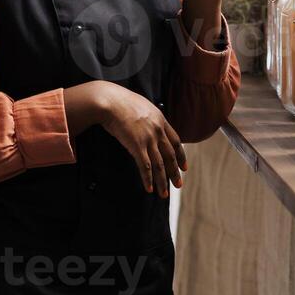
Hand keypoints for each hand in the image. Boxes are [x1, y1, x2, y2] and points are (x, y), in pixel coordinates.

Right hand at [64, 81, 185, 195]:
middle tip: (178, 185)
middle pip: (170, 156)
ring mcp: (149, 139)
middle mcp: (158, 130)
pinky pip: (145, 167)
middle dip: (175, 172)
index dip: (181, 156)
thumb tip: (146, 123)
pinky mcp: (137, 146)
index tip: (184, 167)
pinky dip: (148, 179)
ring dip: (162, 181)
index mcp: (161, 120)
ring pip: (160, 165)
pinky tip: (149, 188)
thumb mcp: (142, 105)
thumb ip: (148, 117)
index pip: (176, 141)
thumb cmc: (121, 101)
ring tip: (164, 194)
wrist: (110, 101)